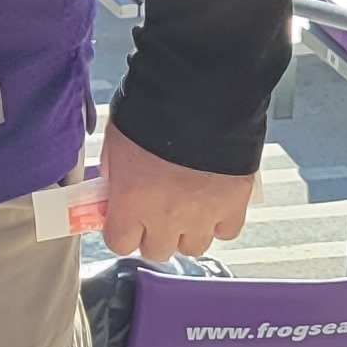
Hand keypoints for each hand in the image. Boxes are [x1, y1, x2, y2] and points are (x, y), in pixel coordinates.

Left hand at [96, 124, 254, 264]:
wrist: (202, 94)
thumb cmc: (153, 109)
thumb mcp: (116, 136)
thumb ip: (112, 167)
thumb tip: (112, 183)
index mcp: (130, 202)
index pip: (119, 243)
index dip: (121, 231)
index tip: (124, 219)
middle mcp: (165, 218)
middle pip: (157, 251)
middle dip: (154, 233)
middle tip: (156, 210)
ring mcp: (202, 216)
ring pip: (193, 247)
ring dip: (188, 231)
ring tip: (188, 207)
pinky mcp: (234, 206)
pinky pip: (226, 232)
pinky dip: (220, 222)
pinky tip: (214, 202)